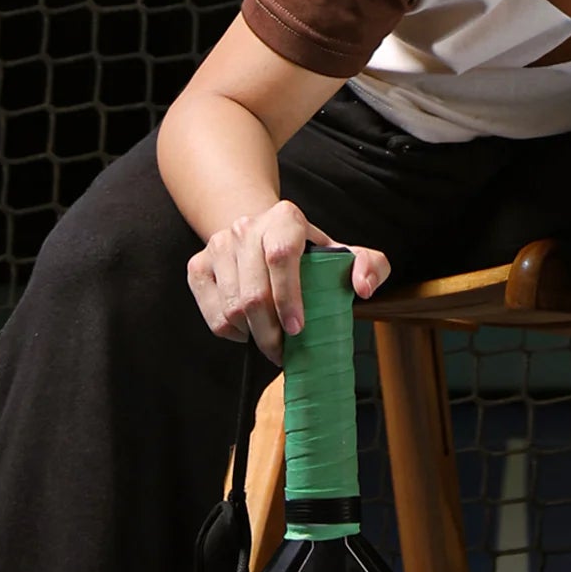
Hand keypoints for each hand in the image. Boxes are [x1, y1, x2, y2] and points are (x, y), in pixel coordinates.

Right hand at [187, 200, 390, 364]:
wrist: (262, 236)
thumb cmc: (311, 254)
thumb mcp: (348, 255)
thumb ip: (371, 266)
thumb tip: (362, 288)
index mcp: (285, 219)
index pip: (281, 256)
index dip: (288, 297)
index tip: (299, 329)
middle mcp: (247, 227)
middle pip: (253, 292)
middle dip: (271, 332)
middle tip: (286, 352)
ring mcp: (218, 245)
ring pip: (232, 308)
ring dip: (254, 336)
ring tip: (273, 344)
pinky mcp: (199, 266)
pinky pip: (214, 313)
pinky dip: (232, 332)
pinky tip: (249, 330)